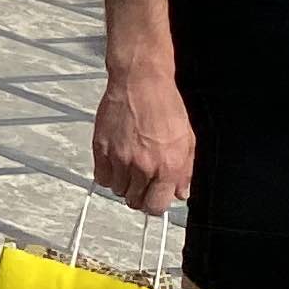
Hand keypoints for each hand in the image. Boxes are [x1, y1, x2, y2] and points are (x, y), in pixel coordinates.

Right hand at [92, 64, 194, 214]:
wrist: (140, 83)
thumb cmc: (166, 107)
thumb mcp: (187, 140)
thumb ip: (185, 171)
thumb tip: (181, 193)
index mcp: (168, 167)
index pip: (156, 206)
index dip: (155, 205)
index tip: (154, 199)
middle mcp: (143, 167)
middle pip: (134, 201)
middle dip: (139, 196)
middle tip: (141, 183)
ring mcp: (120, 159)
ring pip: (117, 190)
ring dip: (123, 184)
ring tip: (129, 168)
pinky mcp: (101, 149)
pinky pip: (101, 177)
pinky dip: (108, 175)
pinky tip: (116, 163)